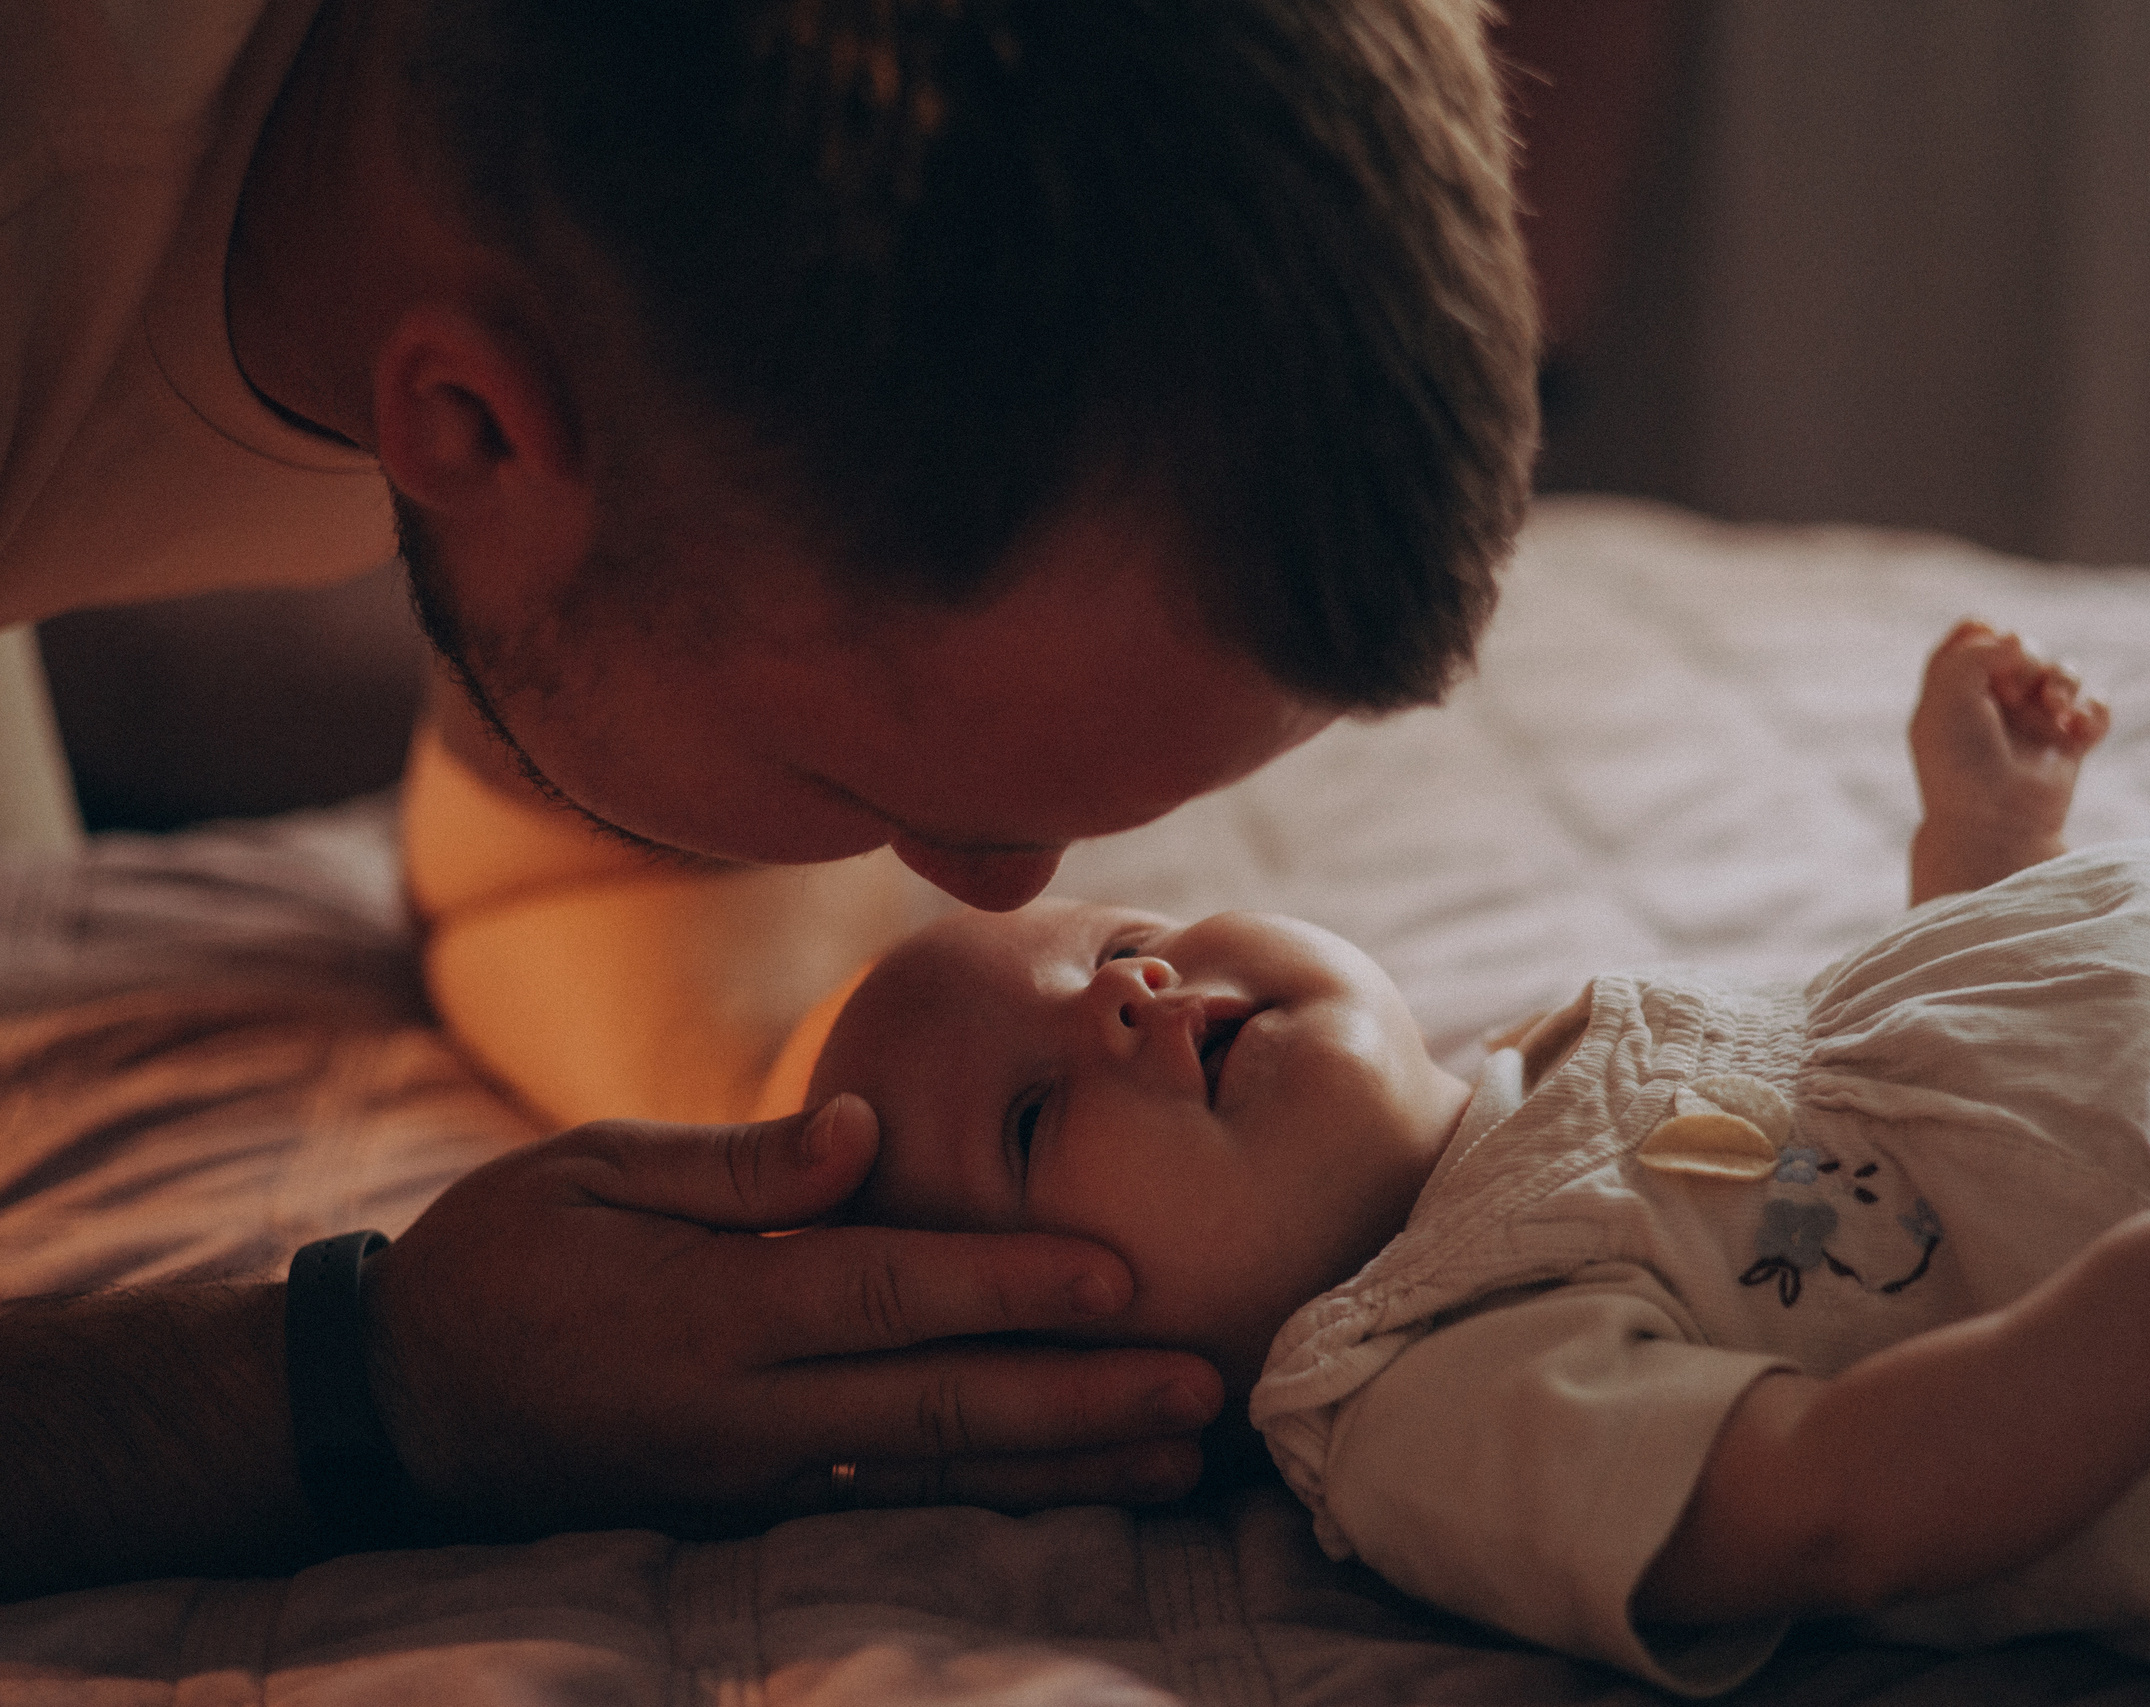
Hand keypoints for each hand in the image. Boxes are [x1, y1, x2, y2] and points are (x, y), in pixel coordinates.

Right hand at [364, 1095, 1222, 1535]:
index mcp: (715, 1305)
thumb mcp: (592, 1171)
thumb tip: (865, 1129)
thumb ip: (738, 1163)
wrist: (395, 1404)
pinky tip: (1067, 1497)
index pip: (888, 1291)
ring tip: (1172, 1460)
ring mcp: (751, 1474)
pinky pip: (888, 1511)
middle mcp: (747, 1406)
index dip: (1007, 1284)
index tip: (1118, 1274)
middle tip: (1200, 1388)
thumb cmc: (501, 1256)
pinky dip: (987, 1507)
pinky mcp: (746, 1511)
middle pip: (941, 1405)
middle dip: (1080, 1399)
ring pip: (933, 1478)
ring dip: (1062, 1471)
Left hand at [1908, 620, 2109, 900]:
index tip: (1985, 662)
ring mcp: (2032, 723)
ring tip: (2055, 709)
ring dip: (2065, 680)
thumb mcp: (1948, 694)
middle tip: (2012, 695)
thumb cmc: (1961, 761)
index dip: (1986, 636)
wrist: (1993, 823)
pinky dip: (2094, 712)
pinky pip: (2096, 707)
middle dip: (2028, 661)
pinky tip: (2077, 731)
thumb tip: (2018, 641)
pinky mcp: (2068, 744)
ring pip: (2064, 672)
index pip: (1975, 635)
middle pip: (2026, 648)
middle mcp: (1993, 703)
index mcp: (1954, 690)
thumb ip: (1975, 650)